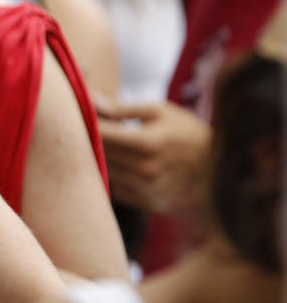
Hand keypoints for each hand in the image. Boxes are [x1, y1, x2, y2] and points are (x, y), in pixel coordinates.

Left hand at [95, 97, 210, 213]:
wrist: (217, 163)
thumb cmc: (183, 129)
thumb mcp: (158, 111)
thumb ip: (122, 108)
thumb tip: (90, 99)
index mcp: (149, 143)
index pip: (103, 135)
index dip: (89, 125)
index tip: (85, 118)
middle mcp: (148, 170)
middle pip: (102, 155)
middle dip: (94, 141)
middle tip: (94, 130)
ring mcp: (149, 189)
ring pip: (107, 172)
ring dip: (105, 160)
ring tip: (116, 148)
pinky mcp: (150, 203)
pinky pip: (118, 189)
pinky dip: (119, 178)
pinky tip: (130, 168)